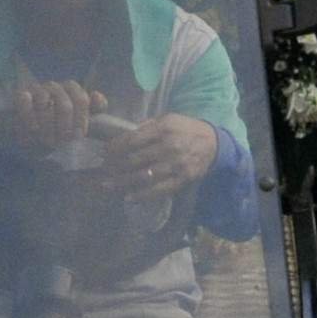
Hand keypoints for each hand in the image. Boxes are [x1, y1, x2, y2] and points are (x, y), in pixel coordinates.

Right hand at [6, 80, 104, 151]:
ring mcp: (36, 89)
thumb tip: (97, 96)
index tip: (79, 136)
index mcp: (71, 90)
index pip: (81, 99)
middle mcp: (55, 86)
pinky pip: (25, 100)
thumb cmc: (57, 127)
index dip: (81, 119)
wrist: (30, 133)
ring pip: (44, 101)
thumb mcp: (78, 121)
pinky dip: (30, 116)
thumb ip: (94, 109)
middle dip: (65, 125)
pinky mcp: (20, 95)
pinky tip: (34, 128)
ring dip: (47, 124)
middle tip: (63, 141)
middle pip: (64, 102)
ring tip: (48, 140)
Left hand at [102, 113, 221, 194]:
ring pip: (144, 176)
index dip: (114, 148)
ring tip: (107, 185)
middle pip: (134, 159)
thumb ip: (146, 127)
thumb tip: (122, 137)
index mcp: (162, 129)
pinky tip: (129, 198)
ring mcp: (176, 165)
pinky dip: (143, 195)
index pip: (131, 140)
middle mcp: (168, 147)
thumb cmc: (185, 129)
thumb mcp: (166, 119)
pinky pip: (160, 189)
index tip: (103, 153)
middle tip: (102, 170)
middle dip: (114, 166)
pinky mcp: (183, 179)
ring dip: (123, 182)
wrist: (214, 142)